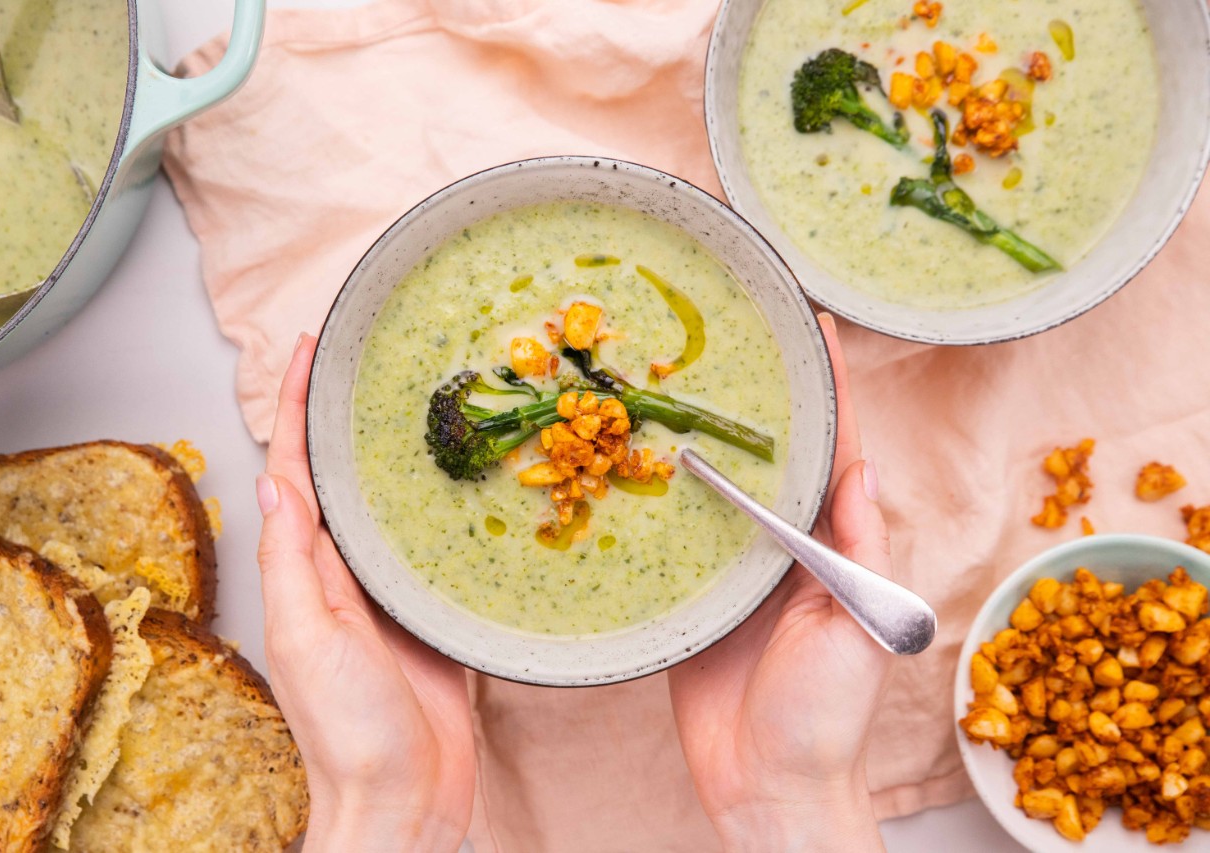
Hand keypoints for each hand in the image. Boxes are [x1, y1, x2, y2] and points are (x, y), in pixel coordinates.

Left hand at [256, 334, 474, 851]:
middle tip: (368, 360)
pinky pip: (432, 550)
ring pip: (386, 508)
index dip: (296, 409)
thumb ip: (294, 565)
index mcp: (304, 575)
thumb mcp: (311, 640)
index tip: (310, 351)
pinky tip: (464, 486)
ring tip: (418, 404)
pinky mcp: (430, 616)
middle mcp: (340, 576)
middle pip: (338, 478)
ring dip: (392, 456)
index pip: (294, 472)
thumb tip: (277, 485)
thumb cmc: (350, 731)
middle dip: (343, 417)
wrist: (406, 800)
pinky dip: (440, 510)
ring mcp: (387, 595)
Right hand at [668, 314, 891, 852]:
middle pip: (773, 456)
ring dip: (700, 438)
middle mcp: (785, 547)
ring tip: (670, 378)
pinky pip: (674, 539)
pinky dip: (657, 500)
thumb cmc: (826, 717)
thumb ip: (861, 553)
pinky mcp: (691, 598)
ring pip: (719, 488)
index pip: (837, 452)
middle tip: (732, 335)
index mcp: (836, 548)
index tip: (818, 326)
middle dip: (760, 396)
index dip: (832, 390)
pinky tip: (630, 462)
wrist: (766, 787)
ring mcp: (736, 571)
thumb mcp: (862, 630)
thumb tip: (861, 470)